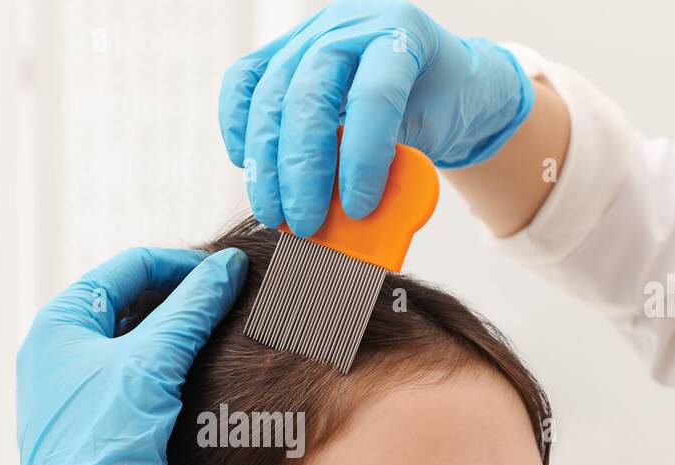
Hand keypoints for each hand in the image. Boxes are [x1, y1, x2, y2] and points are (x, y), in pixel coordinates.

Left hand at [16, 246, 248, 464]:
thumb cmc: (105, 439)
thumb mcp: (153, 361)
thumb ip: (192, 308)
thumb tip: (228, 267)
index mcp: (58, 322)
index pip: (127, 268)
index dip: (182, 266)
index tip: (227, 275)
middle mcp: (53, 352)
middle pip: (127, 304)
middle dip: (178, 303)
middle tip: (225, 306)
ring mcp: (64, 392)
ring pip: (129, 346)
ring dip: (171, 339)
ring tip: (213, 341)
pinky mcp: (80, 426)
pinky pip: (125, 382)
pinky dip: (158, 374)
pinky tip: (188, 384)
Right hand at [219, 0, 533, 235]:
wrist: (433, 77)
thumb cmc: (437, 107)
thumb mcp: (433, 136)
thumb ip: (397, 174)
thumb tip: (352, 228)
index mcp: (400, 35)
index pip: (373, 97)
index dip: (362, 158)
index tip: (358, 209)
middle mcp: (349, 26)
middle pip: (310, 96)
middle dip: (302, 170)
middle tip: (305, 224)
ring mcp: (308, 34)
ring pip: (269, 96)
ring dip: (265, 165)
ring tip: (274, 214)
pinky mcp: (278, 51)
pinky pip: (242, 83)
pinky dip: (237, 128)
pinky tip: (245, 166)